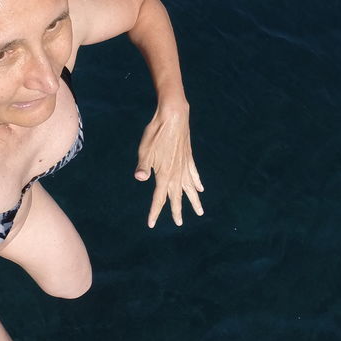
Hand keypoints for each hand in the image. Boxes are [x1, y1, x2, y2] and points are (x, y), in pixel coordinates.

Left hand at [134, 103, 203, 226]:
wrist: (173, 117)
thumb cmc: (155, 133)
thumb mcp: (145, 150)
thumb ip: (143, 166)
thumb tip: (139, 178)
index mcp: (164, 175)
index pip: (159, 198)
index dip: (154, 212)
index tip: (151, 224)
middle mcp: (176, 174)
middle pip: (176, 197)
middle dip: (176, 211)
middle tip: (179, 223)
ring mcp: (184, 167)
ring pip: (190, 189)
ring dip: (194, 201)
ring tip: (199, 213)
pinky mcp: (189, 158)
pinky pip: (194, 174)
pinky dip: (197, 182)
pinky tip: (201, 189)